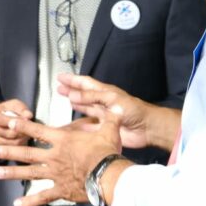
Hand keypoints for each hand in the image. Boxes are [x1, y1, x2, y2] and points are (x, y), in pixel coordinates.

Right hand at [0, 99, 33, 145]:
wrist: (7, 118)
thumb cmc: (11, 110)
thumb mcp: (16, 104)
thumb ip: (22, 109)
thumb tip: (28, 116)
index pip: (0, 120)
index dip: (12, 121)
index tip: (25, 120)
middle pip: (6, 133)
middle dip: (21, 131)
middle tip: (31, 128)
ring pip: (11, 142)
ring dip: (22, 138)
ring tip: (28, 132)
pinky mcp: (0, 147)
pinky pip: (12, 148)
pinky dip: (20, 144)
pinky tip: (24, 138)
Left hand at [0, 112, 121, 205]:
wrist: (109, 176)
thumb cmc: (108, 152)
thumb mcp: (110, 131)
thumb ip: (111, 118)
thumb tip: (119, 106)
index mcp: (63, 140)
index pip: (38, 130)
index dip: (22, 125)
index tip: (8, 122)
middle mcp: (54, 156)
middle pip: (27, 152)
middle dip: (9, 151)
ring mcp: (55, 174)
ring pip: (30, 173)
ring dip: (13, 173)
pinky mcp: (60, 190)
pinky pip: (42, 196)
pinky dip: (29, 201)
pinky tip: (16, 204)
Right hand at [58, 73, 179, 149]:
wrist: (146, 128)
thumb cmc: (134, 110)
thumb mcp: (111, 99)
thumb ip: (91, 97)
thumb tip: (72, 95)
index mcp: (104, 92)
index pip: (85, 83)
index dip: (73, 80)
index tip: (61, 77)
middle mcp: (102, 103)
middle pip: (83, 95)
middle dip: (71, 91)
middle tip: (59, 88)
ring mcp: (103, 116)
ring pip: (86, 109)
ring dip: (75, 104)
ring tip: (65, 99)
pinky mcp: (104, 129)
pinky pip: (89, 126)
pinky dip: (81, 125)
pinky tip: (74, 124)